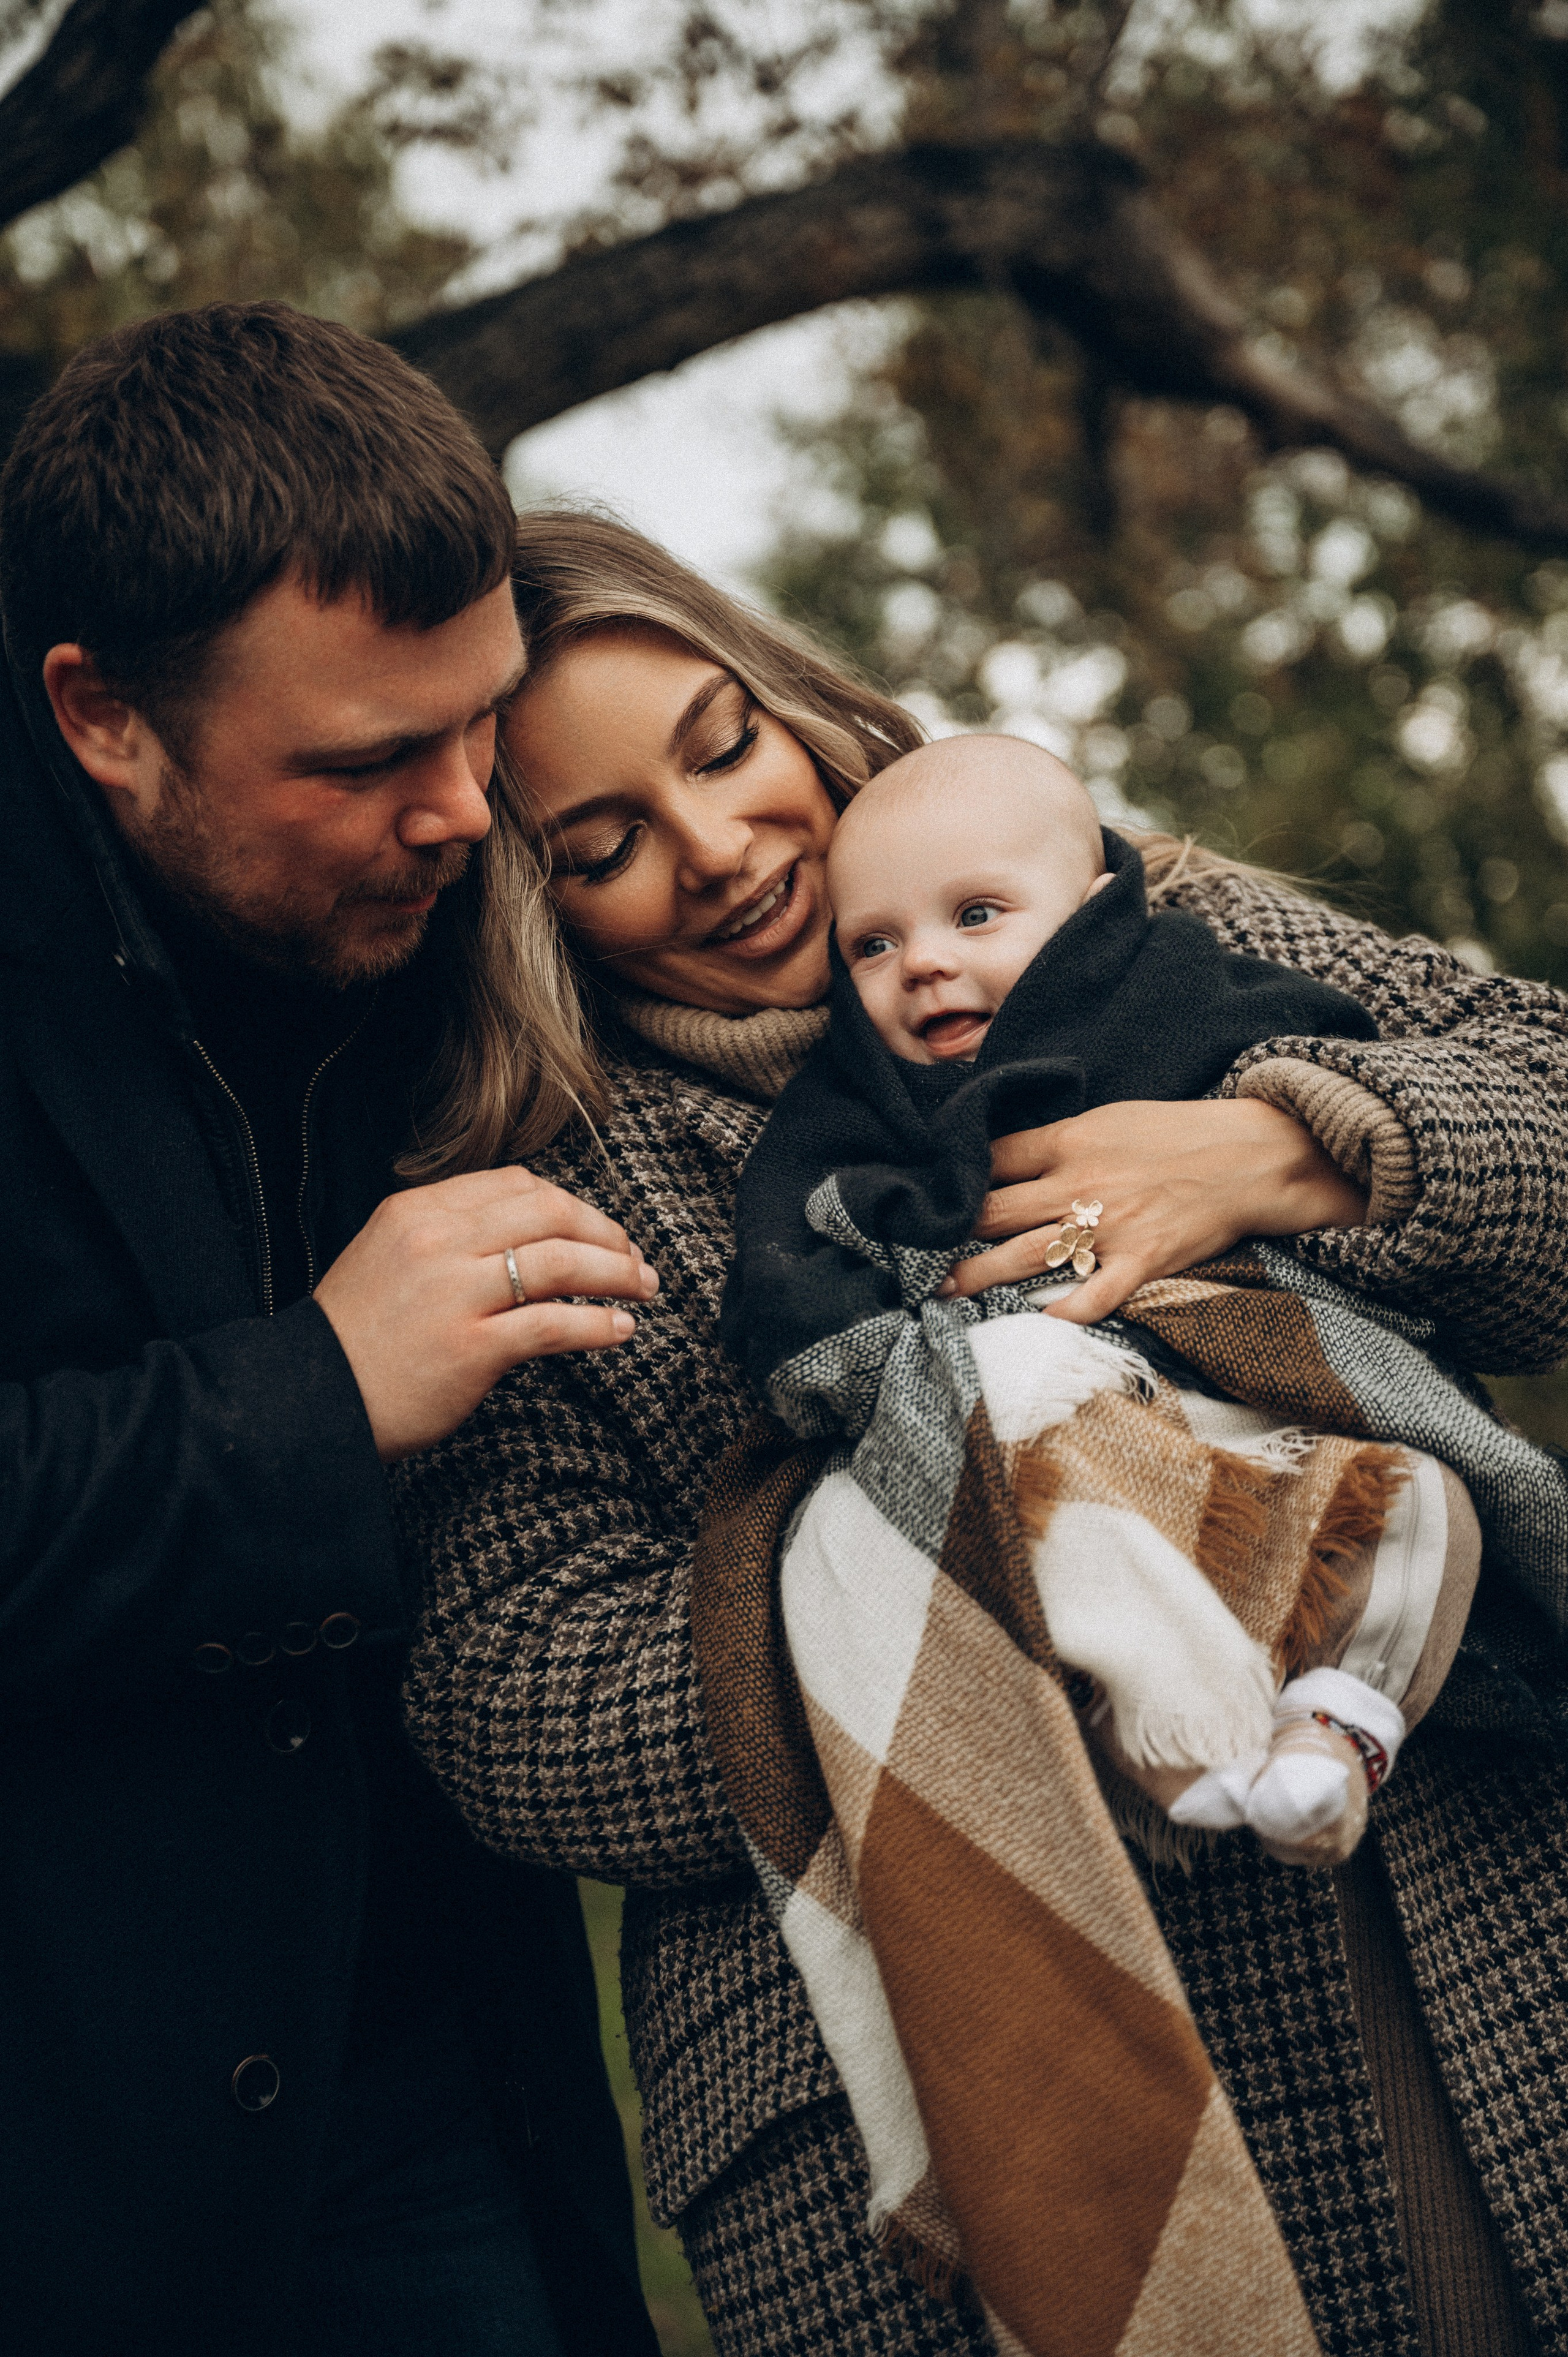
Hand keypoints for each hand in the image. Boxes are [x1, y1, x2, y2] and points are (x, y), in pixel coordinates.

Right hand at [313, 1167, 657, 1460]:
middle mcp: (438, 1241)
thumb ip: (448, 1239)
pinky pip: (553, 1325)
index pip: (516, 1185)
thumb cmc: (355, 1339)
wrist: (309, 1400)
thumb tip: (525, 1237)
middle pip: (549, 1212)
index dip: (570, 1205)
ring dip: (616, 1272)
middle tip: (634, 1258)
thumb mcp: (388, 1259)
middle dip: (605, 1232)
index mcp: (417, 1212)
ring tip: (643, 1288)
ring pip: (561, 1261)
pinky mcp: (472, 1349)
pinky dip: (598, 1324)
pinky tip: (620, 1330)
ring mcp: (455, 1293)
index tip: (596, 1229)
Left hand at [939, 1099, 1365, 1326]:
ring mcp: (1109, 1226)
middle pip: (994, 1210)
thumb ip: (1056, 1140)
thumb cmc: (1176, 1133)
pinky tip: (1036, 1326)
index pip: (991, 1160)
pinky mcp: (1142, 1260)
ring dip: (979, 1275)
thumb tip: (1004, 1158)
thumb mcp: (1108, 1118)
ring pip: (1026, 1254)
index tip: (929, 1198)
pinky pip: (1096, 1294)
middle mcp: (1080, 1184)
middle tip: (913, 1252)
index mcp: (1068, 1142)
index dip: (954, 1180)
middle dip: (949, 1232)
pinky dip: (1066, 1312)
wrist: (1249, 1155)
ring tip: (943, 1289)